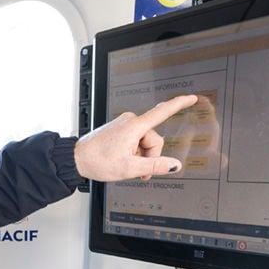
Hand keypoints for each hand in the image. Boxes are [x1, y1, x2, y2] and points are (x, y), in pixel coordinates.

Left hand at [74, 94, 198, 181]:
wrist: (77, 159)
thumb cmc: (97, 160)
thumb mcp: (130, 168)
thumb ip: (155, 166)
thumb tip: (174, 165)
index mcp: (134, 126)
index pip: (162, 112)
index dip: (179, 104)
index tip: (191, 98)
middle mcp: (130, 121)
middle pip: (154, 139)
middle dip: (149, 156)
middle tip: (138, 170)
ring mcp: (124, 124)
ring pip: (145, 142)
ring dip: (140, 156)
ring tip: (126, 164)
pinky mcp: (120, 129)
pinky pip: (136, 141)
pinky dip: (134, 152)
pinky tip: (123, 159)